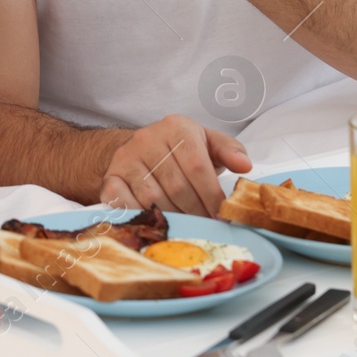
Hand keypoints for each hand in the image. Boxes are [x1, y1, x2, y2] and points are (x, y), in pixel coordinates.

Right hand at [98, 114, 252, 216]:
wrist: (141, 149)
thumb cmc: (181, 150)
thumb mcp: (208, 143)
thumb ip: (229, 151)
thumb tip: (244, 166)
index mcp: (177, 127)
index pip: (198, 167)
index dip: (212, 196)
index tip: (222, 217)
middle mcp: (148, 139)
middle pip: (177, 186)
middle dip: (196, 212)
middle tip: (207, 228)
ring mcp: (126, 158)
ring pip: (153, 199)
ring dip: (173, 218)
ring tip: (187, 228)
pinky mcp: (111, 177)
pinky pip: (124, 203)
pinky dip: (141, 217)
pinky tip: (156, 224)